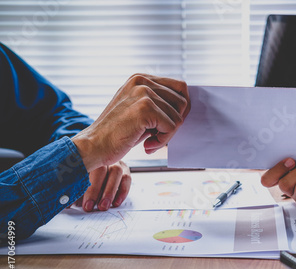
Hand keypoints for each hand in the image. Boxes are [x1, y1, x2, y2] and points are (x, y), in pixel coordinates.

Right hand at [71, 74, 189, 171]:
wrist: (94, 146)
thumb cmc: (117, 133)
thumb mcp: (138, 110)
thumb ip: (159, 104)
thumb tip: (186, 107)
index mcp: (141, 78)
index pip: (180, 87)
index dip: (181, 109)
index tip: (168, 124)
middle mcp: (142, 81)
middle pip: (183, 102)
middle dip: (175, 122)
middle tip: (159, 135)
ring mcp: (143, 92)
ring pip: (178, 117)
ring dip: (167, 135)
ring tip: (149, 141)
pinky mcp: (145, 108)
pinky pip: (171, 128)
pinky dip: (162, 141)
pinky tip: (147, 145)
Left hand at [73, 161, 130, 211]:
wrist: (98, 167)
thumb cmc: (84, 177)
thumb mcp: (76, 181)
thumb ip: (73, 190)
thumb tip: (65, 203)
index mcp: (87, 158)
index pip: (83, 169)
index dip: (78, 186)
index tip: (75, 203)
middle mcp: (103, 158)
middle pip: (100, 170)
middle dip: (94, 190)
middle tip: (89, 206)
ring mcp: (115, 162)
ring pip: (116, 172)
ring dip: (109, 191)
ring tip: (103, 206)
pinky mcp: (125, 170)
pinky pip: (126, 179)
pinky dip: (122, 191)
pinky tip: (116, 203)